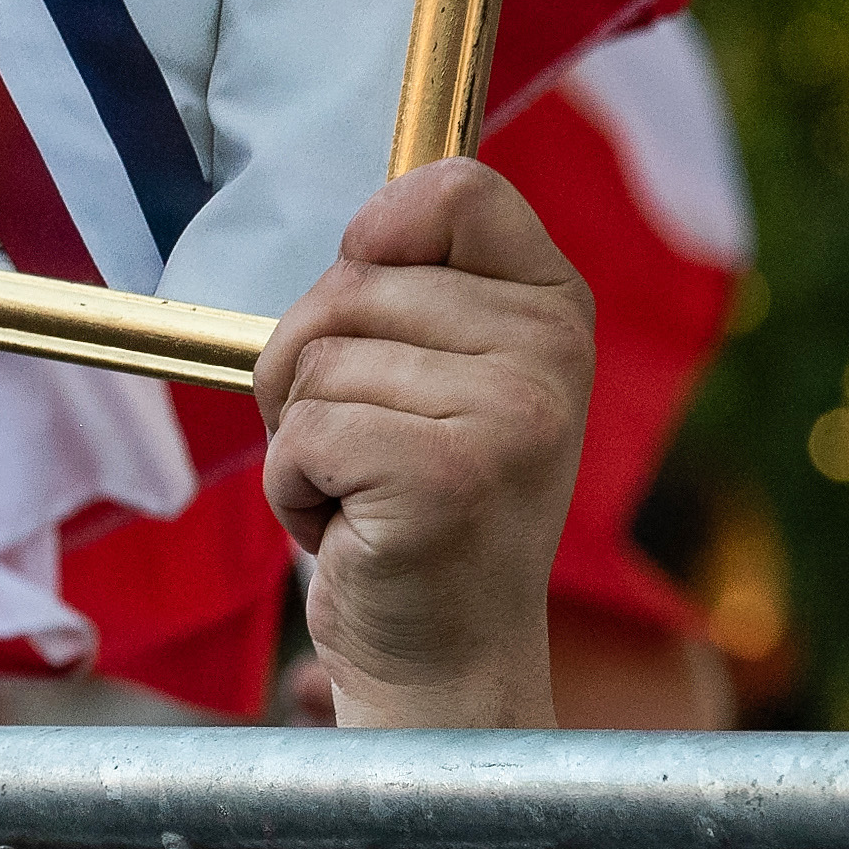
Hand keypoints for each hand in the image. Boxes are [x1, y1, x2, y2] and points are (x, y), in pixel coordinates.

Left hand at [255, 159, 591, 735]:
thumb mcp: (446, 376)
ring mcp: (506, 418)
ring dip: (302, 439)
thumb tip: (370, 214)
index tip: (369, 285)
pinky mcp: (443, 478)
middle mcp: (549, 355)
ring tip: (366, 494)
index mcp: (554, 310)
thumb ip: (420, 290)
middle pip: (350, 283)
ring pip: (315, 362)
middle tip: (367, 449)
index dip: (383, 229)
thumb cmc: (421, 506)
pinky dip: (294, 488)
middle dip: (312, 369)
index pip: (460, 189)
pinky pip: (302, 433)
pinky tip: (353, 530)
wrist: (448, 660)